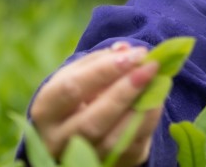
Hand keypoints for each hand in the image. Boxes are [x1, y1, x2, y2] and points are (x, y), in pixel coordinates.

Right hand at [30, 41, 162, 166]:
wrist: (82, 127)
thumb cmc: (82, 92)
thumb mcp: (82, 72)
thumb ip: (101, 59)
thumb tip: (126, 50)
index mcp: (46, 109)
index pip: (71, 89)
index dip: (104, 70)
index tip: (135, 54)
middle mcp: (57, 139)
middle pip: (91, 121)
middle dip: (125, 91)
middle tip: (151, 67)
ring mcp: (81, 157)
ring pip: (113, 140)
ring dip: (140, 108)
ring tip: (159, 81)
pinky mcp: (108, 165)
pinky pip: (131, 147)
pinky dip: (148, 120)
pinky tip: (158, 99)